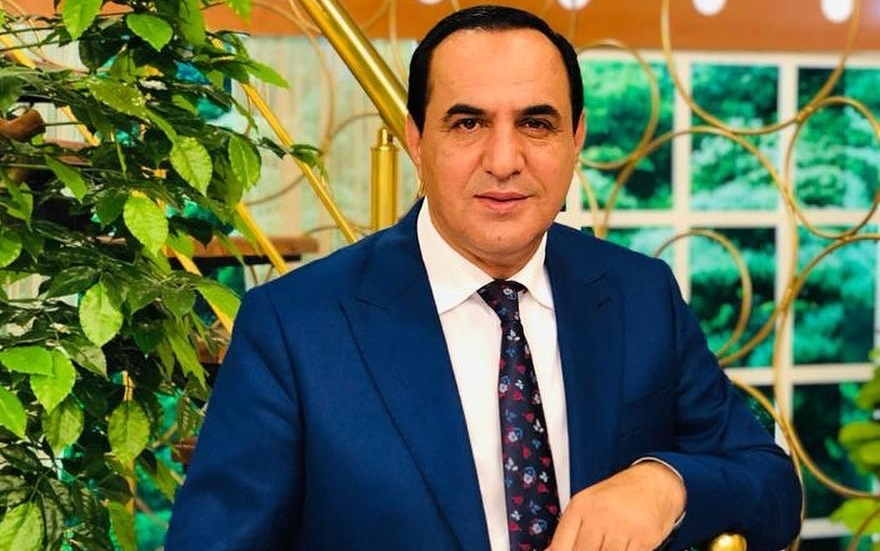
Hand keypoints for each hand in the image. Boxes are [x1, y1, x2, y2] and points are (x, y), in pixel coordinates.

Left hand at [545, 461, 685, 550]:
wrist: (654, 482)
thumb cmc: (617, 496)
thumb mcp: (587, 505)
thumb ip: (568, 532)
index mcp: (580, 508)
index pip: (560, 547)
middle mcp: (599, 515)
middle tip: (592, 549)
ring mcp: (622, 526)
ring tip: (606, 547)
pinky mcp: (644, 537)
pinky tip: (622, 549)